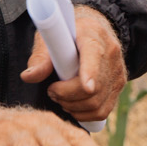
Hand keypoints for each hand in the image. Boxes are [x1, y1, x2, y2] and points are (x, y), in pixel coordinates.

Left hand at [22, 5, 124, 122]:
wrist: (94, 31)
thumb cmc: (67, 34)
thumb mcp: (50, 37)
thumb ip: (40, 57)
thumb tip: (27, 77)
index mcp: (92, 36)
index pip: (94, 56)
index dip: (91, 73)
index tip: (86, 86)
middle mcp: (110, 54)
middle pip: (92, 88)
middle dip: (66, 96)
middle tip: (51, 91)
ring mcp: (117, 72)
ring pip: (96, 103)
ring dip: (72, 107)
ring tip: (59, 97)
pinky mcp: (118, 86)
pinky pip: (102, 111)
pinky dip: (84, 114)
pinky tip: (72, 105)